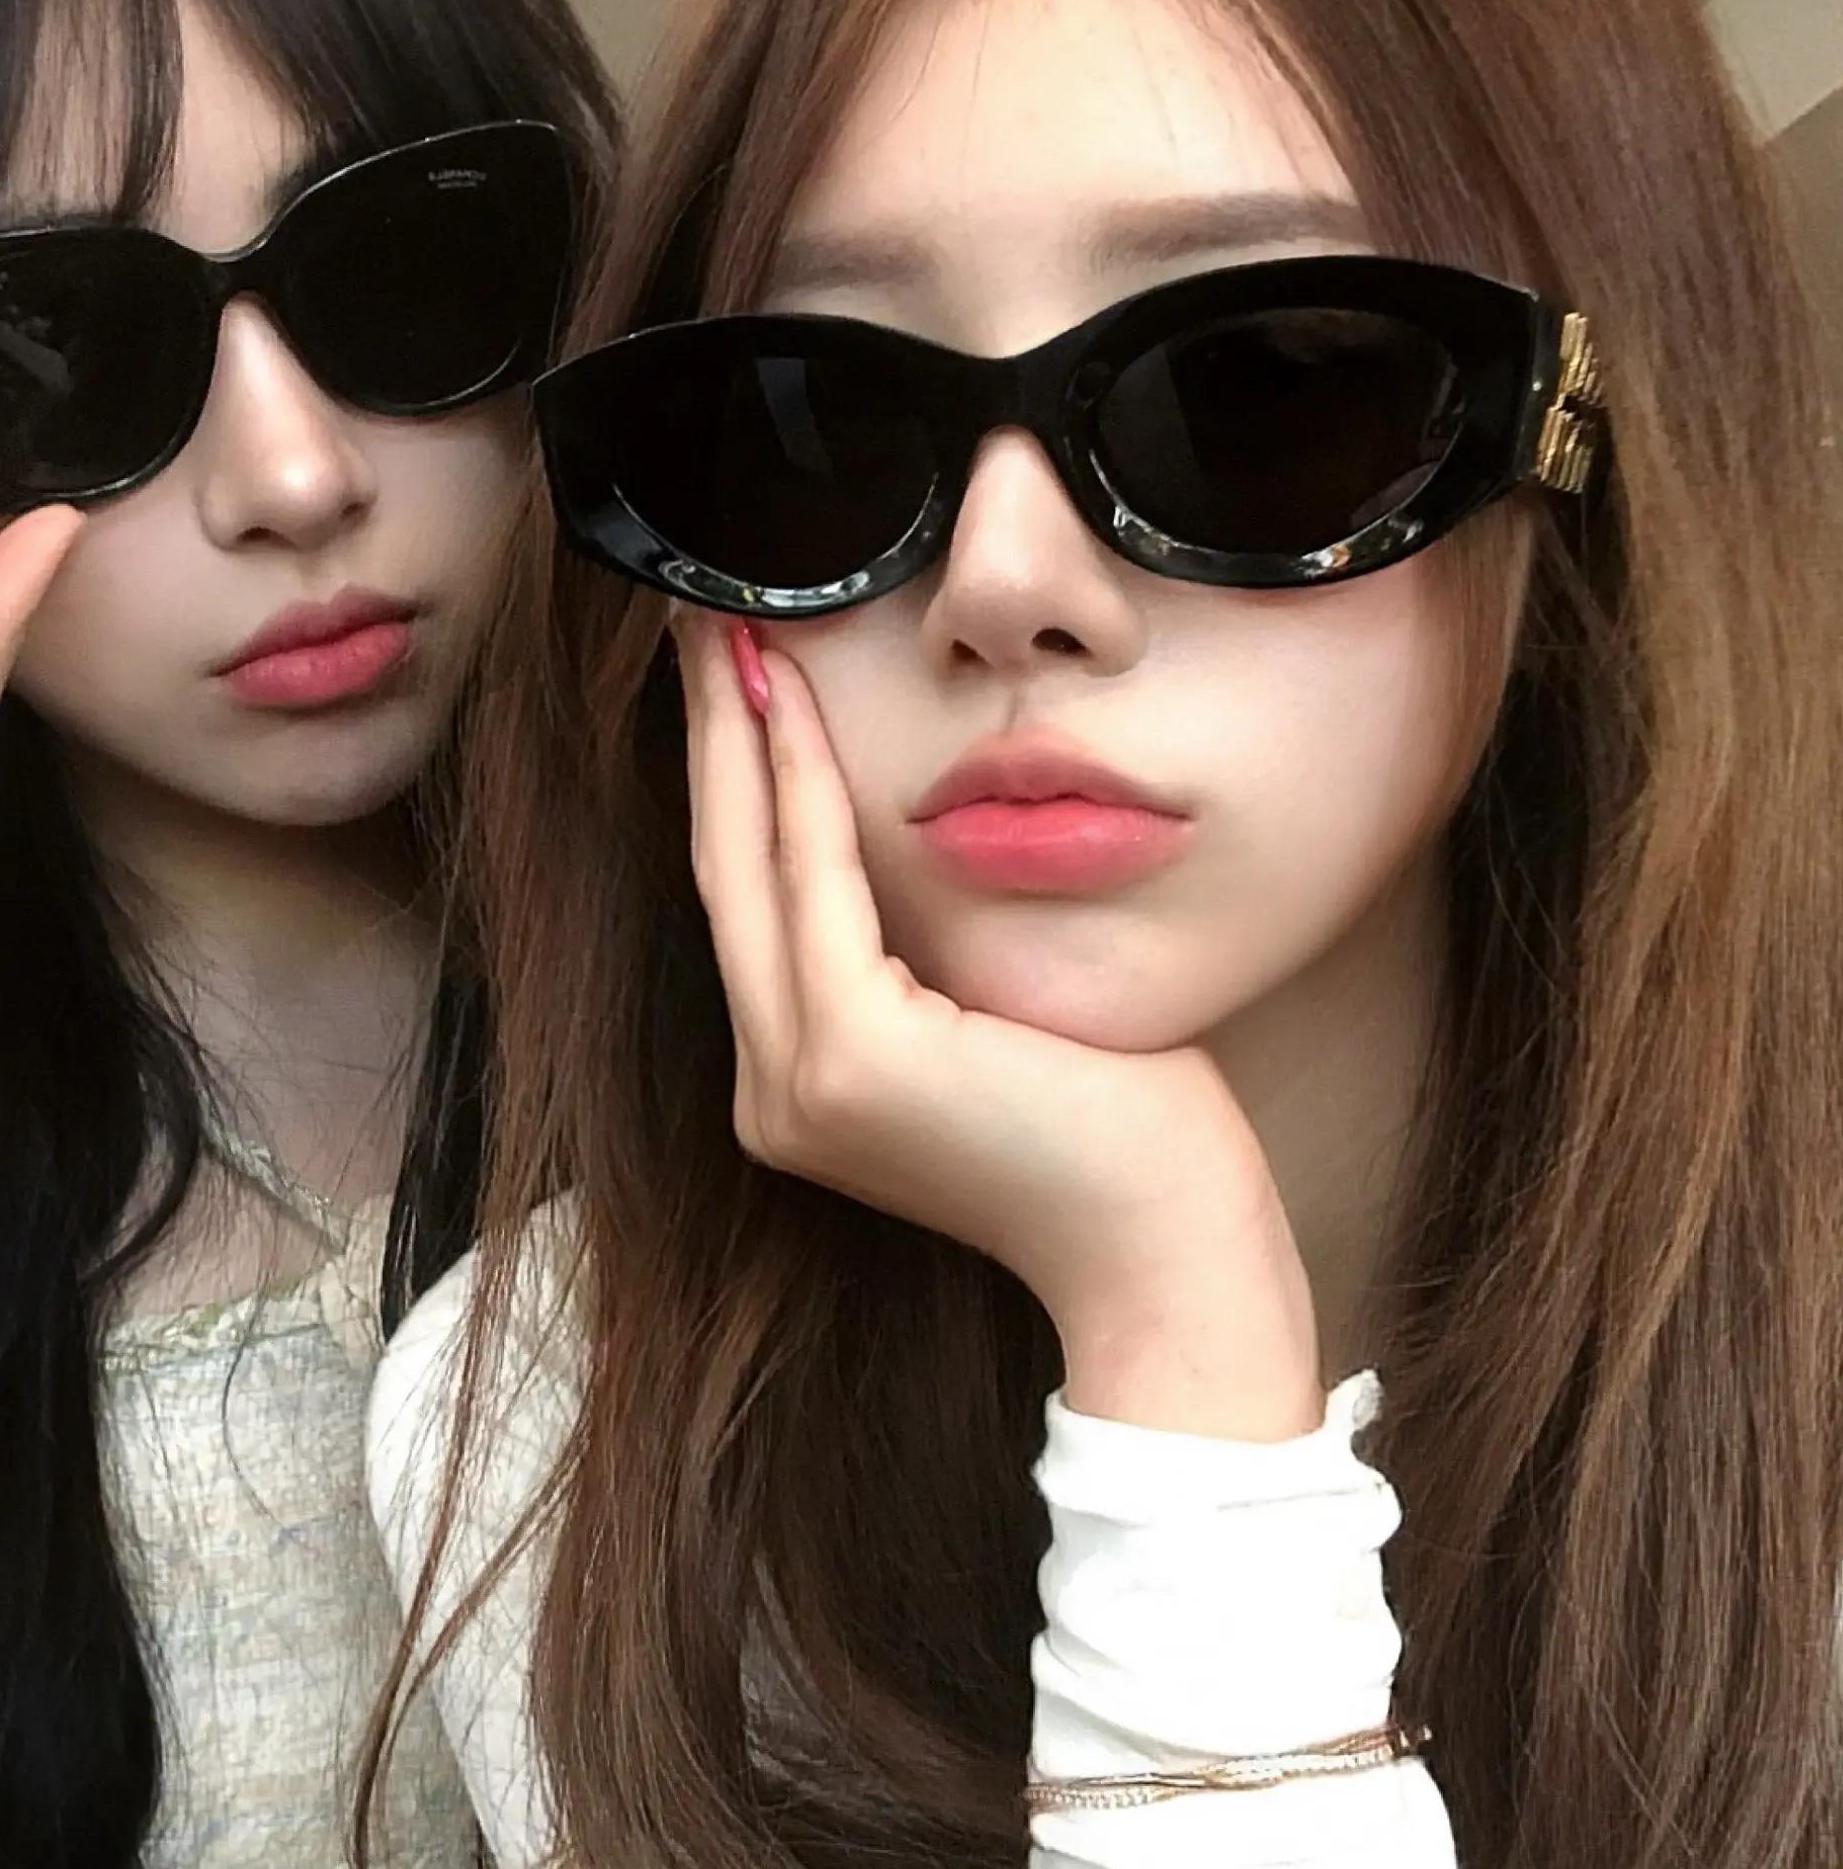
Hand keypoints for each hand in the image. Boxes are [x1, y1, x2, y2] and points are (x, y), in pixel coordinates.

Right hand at [674, 617, 1321, 1438]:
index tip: (735, 672)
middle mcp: (774, 1091)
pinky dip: (807, 788)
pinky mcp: (849, 1060)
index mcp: (804, 1083)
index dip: (731, 779)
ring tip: (733, 629)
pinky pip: (818, 889)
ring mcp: (798, 1084)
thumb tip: (925, 822)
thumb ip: (935, 941)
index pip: (755, 901)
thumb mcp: (1000, 1013)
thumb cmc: (1122, 1134)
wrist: (1166, 1251)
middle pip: (722, 871)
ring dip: (739, 736)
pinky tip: (802, 701)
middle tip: (702, 616)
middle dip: (710, 734)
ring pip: (748, 869)